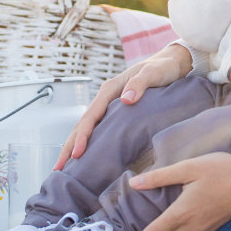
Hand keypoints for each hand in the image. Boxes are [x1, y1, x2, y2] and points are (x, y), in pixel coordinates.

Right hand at [55, 43, 188, 169]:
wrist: (173, 61)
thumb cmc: (163, 67)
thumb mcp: (153, 73)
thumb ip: (140, 84)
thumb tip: (125, 100)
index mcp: (110, 89)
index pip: (91, 116)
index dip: (82, 137)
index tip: (77, 155)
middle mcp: (106, 97)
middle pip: (82, 124)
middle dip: (69, 146)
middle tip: (58, 169)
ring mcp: (110, 104)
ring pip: (87, 127)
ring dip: (75, 145)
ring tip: (64, 167)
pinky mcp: (116, 110)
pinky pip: (98, 127)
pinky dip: (88, 141)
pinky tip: (86, 154)